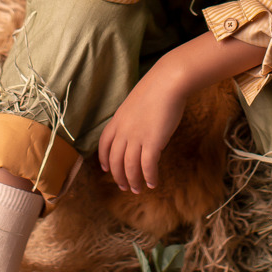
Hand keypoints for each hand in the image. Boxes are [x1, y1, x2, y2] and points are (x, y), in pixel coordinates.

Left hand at [98, 66, 186, 193]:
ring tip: (138, 190)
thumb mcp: (137, 103)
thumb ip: (134, 119)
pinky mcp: (152, 142)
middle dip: (119, 176)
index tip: (106, 169)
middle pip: (115, 160)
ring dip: (133, 181)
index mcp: (118, 120)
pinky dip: (149, 177)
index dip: (104, 159)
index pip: (104, 144)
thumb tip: (140, 132)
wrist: (168, 82)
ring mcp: (136, 137)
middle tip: (125, 187)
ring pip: (130, 167)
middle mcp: (123, 131)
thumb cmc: (157, 89)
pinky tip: (153, 183)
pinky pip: (147, 166)